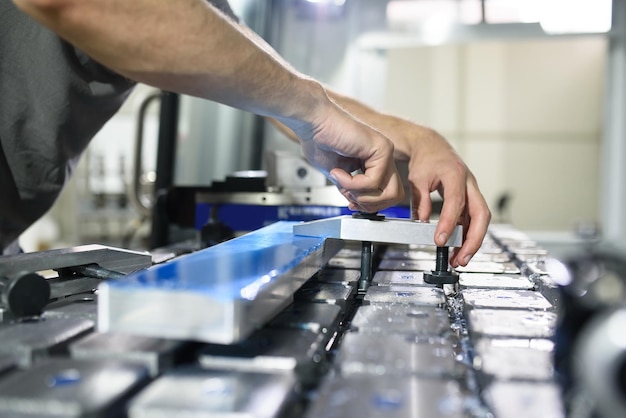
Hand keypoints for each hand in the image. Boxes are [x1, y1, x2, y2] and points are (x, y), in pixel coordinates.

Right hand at [295, 104, 404, 212]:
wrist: (312, 123)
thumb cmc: (320, 142)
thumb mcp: (339, 176)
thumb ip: (353, 190)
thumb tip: (360, 205)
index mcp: (376, 162)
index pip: (387, 194)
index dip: (370, 205)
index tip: (351, 203)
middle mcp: (384, 157)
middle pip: (394, 196)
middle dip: (370, 204)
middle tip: (350, 197)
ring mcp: (385, 152)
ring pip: (389, 193)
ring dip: (362, 196)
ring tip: (343, 183)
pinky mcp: (382, 149)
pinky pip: (373, 182)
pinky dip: (352, 183)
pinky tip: (338, 172)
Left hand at [406, 129, 490, 266]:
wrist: (433, 148)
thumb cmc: (426, 161)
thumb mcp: (417, 178)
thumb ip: (420, 201)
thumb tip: (422, 223)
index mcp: (456, 174)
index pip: (456, 202)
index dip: (449, 223)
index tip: (440, 241)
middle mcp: (470, 184)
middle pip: (481, 214)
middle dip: (473, 239)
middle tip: (461, 259)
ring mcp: (472, 192)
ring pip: (480, 220)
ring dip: (471, 242)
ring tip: (458, 260)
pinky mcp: (470, 200)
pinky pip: (472, 221)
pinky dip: (466, 236)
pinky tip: (457, 250)